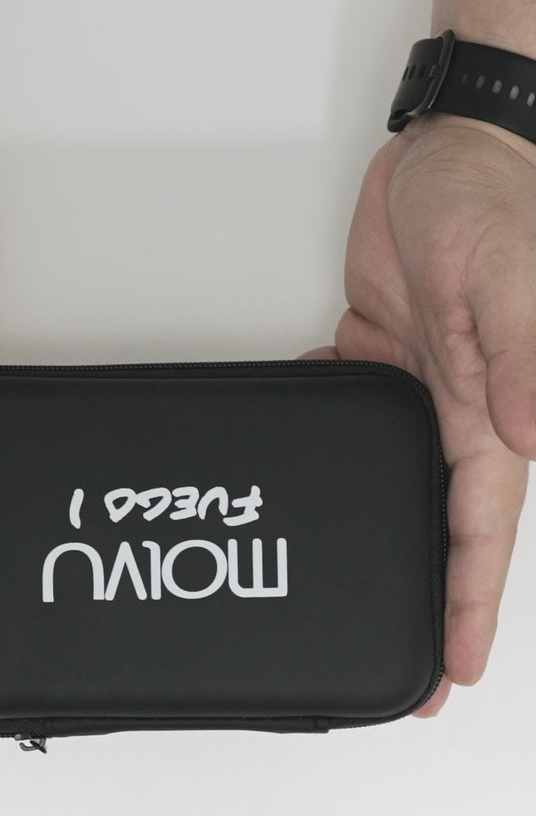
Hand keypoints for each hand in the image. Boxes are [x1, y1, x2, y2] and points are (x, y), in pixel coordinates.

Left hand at [297, 112, 534, 717]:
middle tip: (407, 672)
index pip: (484, 531)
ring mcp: (418, 384)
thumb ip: (517, 355)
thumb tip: (528, 434)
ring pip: (398, 483)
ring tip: (356, 599)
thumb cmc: (496, 198)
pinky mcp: (378, 353)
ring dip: (383, 542)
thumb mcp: (507, 280)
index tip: (458, 669)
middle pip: (443, 527)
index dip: (470, 605)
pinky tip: (303, 475)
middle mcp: (462, 409)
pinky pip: (352, 415)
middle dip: (430, 604)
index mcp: (498, 411)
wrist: (455, 143)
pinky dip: (328, 448)